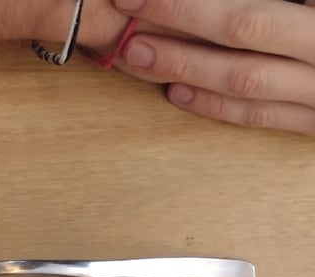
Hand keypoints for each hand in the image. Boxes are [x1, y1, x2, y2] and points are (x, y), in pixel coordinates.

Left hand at [109, 0, 314, 134]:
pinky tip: (178, 94)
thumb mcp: (314, 2)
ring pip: (248, 78)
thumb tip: (228, 0)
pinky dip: (219, 106)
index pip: (257, 4)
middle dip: (182, 16)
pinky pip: (265, 116)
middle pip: (248, 27)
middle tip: (128, 4)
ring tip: (138, 53)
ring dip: (187, 66)